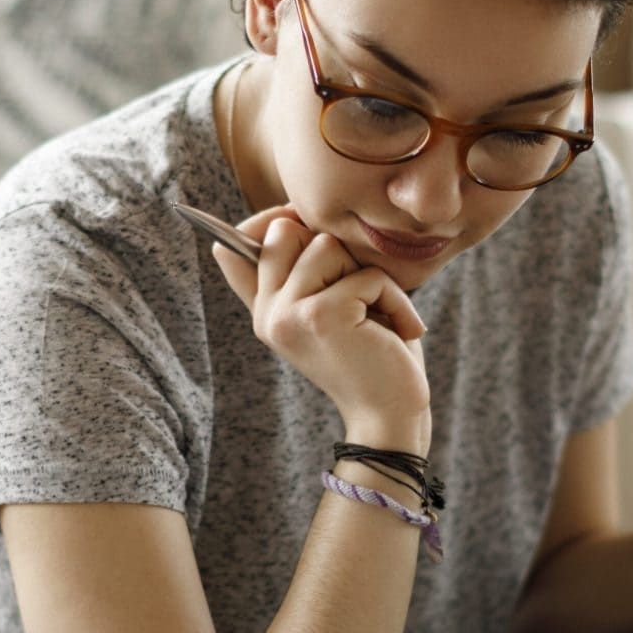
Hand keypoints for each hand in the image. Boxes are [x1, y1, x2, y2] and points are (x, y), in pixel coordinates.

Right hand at [209, 205, 431, 439]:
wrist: (391, 416)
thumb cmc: (372, 356)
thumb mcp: (330, 309)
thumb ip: (301, 273)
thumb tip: (282, 217)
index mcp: (264, 311)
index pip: (233, 248)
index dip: (270, 221)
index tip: (301, 223)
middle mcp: (267, 314)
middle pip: (285, 229)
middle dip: (332, 249)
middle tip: (357, 292)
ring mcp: (288, 315)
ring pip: (326, 245)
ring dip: (369, 276)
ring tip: (379, 315)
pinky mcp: (321, 316)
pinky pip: (366, 274)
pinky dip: (395, 298)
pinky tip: (399, 331)